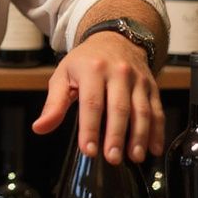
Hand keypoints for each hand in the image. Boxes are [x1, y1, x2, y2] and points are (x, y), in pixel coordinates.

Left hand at [31, 32, 164, 164]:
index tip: (88, 150)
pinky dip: (157, 131)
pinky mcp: (152, 86)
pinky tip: (153, 149)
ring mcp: (137, 79)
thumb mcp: (63, 76)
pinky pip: (157, 110)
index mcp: (92, 69)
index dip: (90, 128)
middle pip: (119, 108)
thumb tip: (39, 128)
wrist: (114, 39)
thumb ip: (54, 104)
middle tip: (112, 158)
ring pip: (142, 110)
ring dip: (139, 136)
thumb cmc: (85, 62)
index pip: (91, 103)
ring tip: (134, 157)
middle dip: (116, 136)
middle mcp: (118, 72)